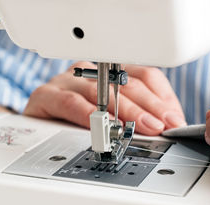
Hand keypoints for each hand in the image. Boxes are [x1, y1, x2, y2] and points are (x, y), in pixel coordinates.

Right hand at [23, 61, 185, 134]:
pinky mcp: (46, 95)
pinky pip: (71, 102)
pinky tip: (106, 126)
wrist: (36, 124)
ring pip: (103, 92)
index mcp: (110, 73)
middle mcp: (91, 72)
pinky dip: (91, 115)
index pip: (144, 76)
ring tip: (143, 128)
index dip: (162, 98)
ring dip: (127, 112)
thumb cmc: (77, 119)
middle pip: (127, 83)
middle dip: (149, 107)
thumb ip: (141, 118)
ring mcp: (68, 81)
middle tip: (162, 126)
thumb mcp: (115, 116)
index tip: (173, 119)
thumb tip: (167, 126)